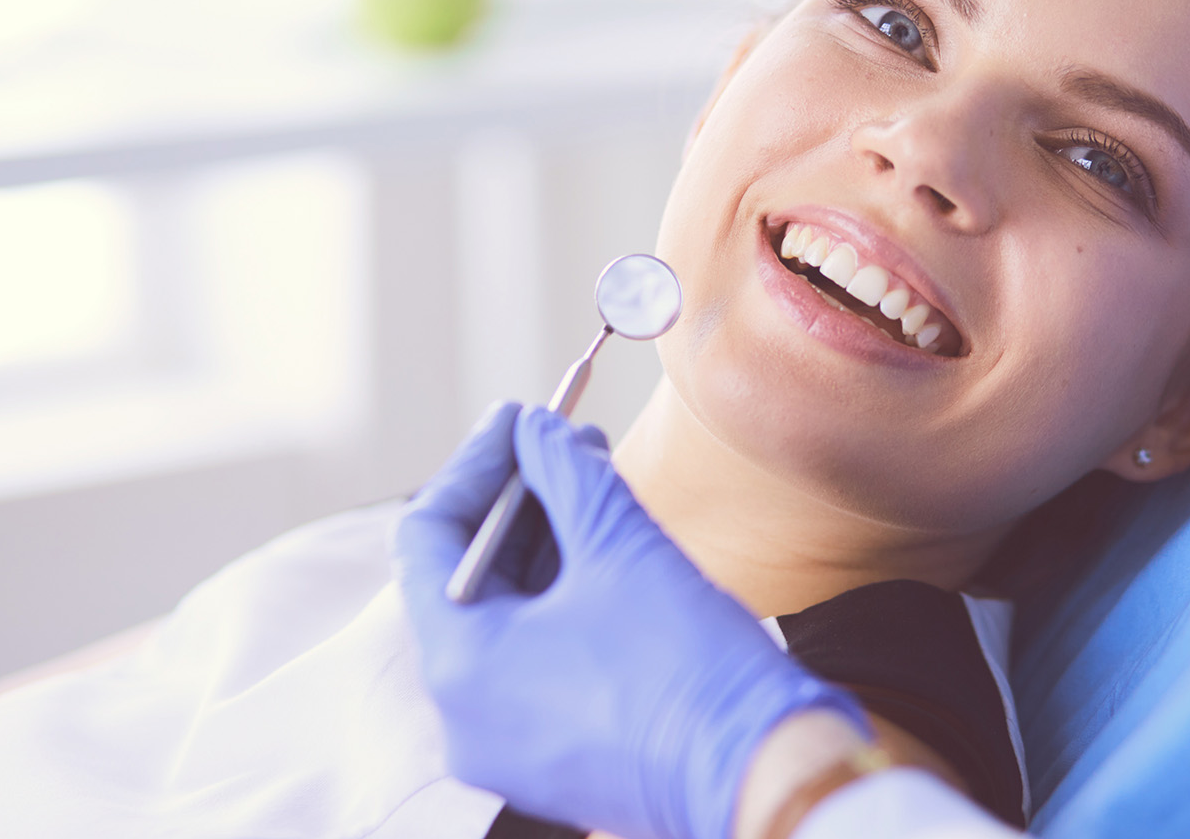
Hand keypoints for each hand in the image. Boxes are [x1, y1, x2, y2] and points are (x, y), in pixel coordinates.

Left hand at [396, 404, 867, 838]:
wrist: (760, 773)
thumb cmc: (687, 666)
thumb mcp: (620, 546)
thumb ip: (565, 472)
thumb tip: (536, 428)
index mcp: (458, 663)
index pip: (429, 536)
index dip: (476, 462)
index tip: (521, 416)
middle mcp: (462, 715)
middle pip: (467, 578)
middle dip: (520, 500)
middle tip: (566, 440)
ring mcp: (505, 745)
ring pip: (505, 619)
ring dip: (545, 546)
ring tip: (597, 483)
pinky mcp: (551, 758)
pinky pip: (533, 662)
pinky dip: (561, 602)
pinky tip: (606, 551)